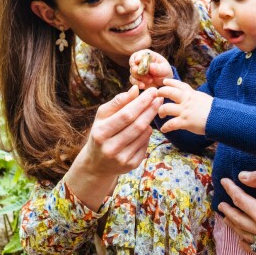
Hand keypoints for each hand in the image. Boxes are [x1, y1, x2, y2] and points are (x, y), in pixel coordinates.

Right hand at [66, 85, 161, 209]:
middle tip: (159, 98)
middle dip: (150, 109)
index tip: (152, 91)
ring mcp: (121, 159)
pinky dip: (147, 133)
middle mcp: (110, 148)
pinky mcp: (131, 165)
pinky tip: (145, 128)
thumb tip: (136, 89)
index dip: (141, 102)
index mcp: (101, 133)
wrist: (96, 163)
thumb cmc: (101, 132)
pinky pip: (145, 144)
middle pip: (137, 125)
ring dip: (150, 120)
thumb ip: (118, 102)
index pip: (126, 115)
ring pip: (144, 134)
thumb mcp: (103, 116)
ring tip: (151, 110)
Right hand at [129, 49, 172, 88]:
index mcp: (146, 55)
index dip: (137, 57)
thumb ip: (158, 68)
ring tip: (150, 80)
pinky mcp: (136, 78)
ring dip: (139, 78)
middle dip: (137, 70)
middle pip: (133, 64)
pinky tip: (143, 86)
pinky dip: (137, 83)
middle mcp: (139, 62)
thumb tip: (151, 66)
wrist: (164, 81)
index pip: (138, 54)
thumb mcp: (164, 69)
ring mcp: (137, 70)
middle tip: (145, 74)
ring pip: (132, 73)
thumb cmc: (164, 71)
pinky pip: (133, 80)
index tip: (138, 61)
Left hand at [157, 78, 211, 134]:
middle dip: (160, 93)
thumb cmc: (213, 109)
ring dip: (161, 111)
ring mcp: (184, 111)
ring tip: (161, 114)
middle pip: (168, 92)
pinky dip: (165, 127)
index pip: (178, 84)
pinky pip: (170, 124)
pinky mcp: (185, 122)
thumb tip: (189, 95)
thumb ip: (193, 96)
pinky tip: (164, 129)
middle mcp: (186, 100)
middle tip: (157, 96)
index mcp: (191, 93)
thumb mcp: (202, 97)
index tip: (164, 82)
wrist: (220, 118)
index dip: (170, 82)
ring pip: (166, 108)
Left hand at [218, 171, 255, 254]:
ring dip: (234, 227)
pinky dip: (248, 245)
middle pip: (239, 221)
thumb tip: (242, 177)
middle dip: (227, 211)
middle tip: (221, 203)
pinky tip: (243, 238)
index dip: (230, 190)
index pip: (240, 201)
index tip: (224, 181)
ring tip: (228, 218)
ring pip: (246, 237)